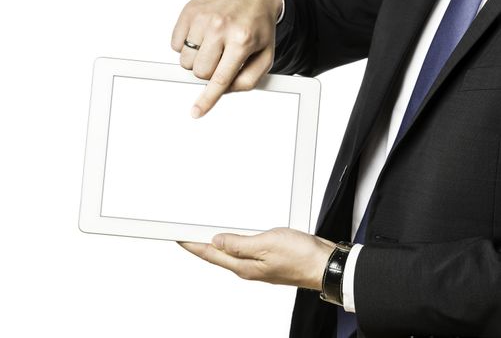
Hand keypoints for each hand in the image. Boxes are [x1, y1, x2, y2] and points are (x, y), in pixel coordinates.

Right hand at [171, 0, 282, 117]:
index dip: (207, 99)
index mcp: (242, 40)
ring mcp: (202, 18)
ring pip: (185, 60)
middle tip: (220, 60)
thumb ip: (248, 80)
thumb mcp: (265, 56)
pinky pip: (175, 44)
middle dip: (209, 72)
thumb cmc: (259, 24)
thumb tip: (224, 92)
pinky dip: (186, 46)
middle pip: (199, 72)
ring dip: (197, 59)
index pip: (220, 79)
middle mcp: (220, 27)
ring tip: (212, 46)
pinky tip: (202, 37)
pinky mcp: (189, 12)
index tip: (196, 112)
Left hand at [179, 228, 334, 290]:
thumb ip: (239, 244)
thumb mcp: (266, 244)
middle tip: (182, 233)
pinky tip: (230, 238)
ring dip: (214, 243)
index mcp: (244, 266)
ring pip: (228, 252)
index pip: (210, 254)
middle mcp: (248, 268)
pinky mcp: (267, 259)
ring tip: (199, 234)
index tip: (177, 236)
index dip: (191, 244)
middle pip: (216, 255)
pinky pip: (243, 250)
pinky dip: (232, 242)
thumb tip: (216, 241)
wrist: (326, 265)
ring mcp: (258, 265)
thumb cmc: (302, 256)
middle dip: (198, 244)